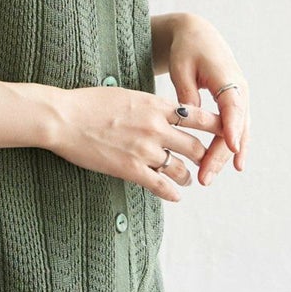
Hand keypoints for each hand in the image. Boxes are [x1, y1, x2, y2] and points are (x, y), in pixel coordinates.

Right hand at [45, 86, 223, 202]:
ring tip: (189, 180)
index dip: (218, 126)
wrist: (64, 118)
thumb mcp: (127, 95)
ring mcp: (145, 150)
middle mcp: (156, 127)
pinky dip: (172, 193)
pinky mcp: (130, 169)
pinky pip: (161, 186)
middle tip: (206, 162)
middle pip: (195, 146)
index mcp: (156, 105)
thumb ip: (149, 105)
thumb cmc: (89, 103)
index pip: (199, 116)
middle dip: (204, 156)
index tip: (226, 132)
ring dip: (188, 176)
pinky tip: (175, 196)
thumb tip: (162, 110)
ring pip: (182, 168)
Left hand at [166, 15, 250, 185]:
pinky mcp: (234, 105)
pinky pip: (234, 130)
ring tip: (207, 178)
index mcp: (227, 78)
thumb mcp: (182, 68)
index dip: (233, 129)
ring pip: (237, 133)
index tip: (231, 149)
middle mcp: (239, 91)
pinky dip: (230, 148)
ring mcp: (239, 99)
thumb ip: (187, 93)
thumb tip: (188, 119)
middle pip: (236, 128)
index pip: (233, 107)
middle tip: (205, 177)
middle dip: (222, 154)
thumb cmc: (187, 50)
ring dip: (224, 157)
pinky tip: (223, 167)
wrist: (198, 35)